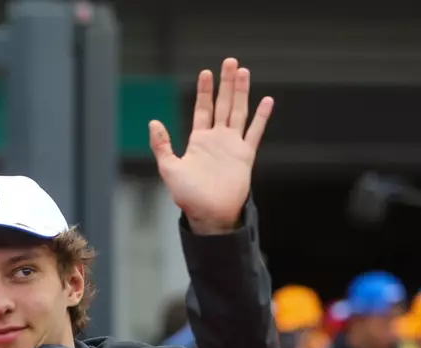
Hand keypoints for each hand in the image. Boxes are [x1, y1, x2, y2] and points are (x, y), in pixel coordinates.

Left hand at [149, 58, 273, 234]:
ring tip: (244, 72)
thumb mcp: (169, 168)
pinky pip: (255, 132)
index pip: (202, 109)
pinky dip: (262, 117)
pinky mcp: (245, 155)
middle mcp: (216, 139)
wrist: (210, 214)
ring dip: (241, 92)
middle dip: (226, 84)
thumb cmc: (188, 196)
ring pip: (239, 112)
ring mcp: (232, 145)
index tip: (206, 72)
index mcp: (198, 141)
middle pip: (222, 104)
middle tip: (230, 62)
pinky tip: (267, 101)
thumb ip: (162, 145)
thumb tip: (153, 122)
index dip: (204, 91)